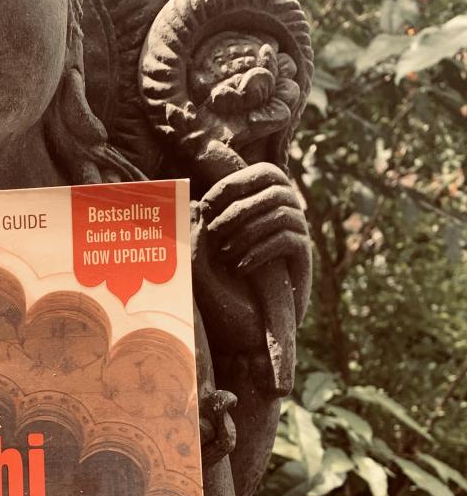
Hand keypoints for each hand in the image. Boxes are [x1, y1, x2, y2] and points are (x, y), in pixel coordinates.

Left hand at [191, 162, 310, 356]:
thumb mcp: (208, 247)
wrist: (253, 319)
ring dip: (247, 233)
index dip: (226, 188)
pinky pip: (287, 240)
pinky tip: (239, 269)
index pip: (252, 176)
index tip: (203, 209)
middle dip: (236, 212)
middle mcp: (286, 206)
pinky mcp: (303, 253)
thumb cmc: (224, 275)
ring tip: (224, 255)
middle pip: (270, 191)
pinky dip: (260, 252)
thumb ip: (201, 224)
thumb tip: (192, 203)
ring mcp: (298, 228)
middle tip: (212, 235)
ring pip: (279, 214)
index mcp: (262, 195)